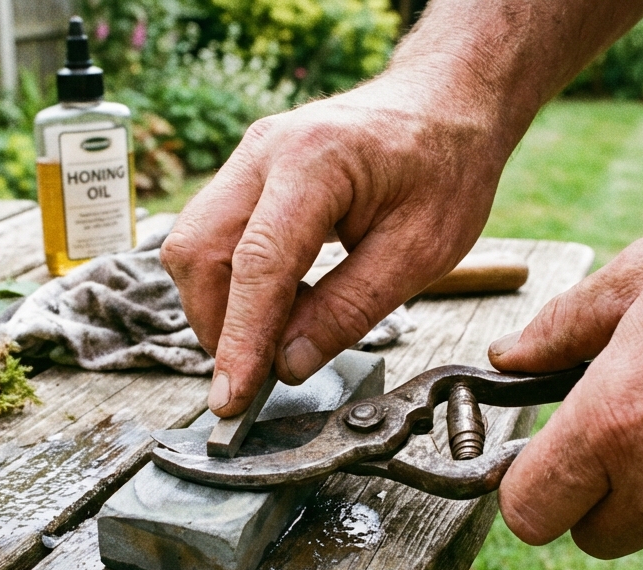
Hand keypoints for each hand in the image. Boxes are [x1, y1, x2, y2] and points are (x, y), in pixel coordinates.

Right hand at [160, 75, 514, 414]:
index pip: (257, 264)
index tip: (233, 397)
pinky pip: (214, 235)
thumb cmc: (446, 163)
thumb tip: (289, 363)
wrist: (447, 100)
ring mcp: (249, 157)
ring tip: (277, 337)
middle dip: (216, 324)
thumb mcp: (421, 251)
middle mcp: (265, 151)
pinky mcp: (247, 173)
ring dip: (221, 304)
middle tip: (255, 375)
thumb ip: (350, 309)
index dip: (240, 338)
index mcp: (315, 162)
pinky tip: (280, 303)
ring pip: (195, 245)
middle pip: (199, 251)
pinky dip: (233, 282)